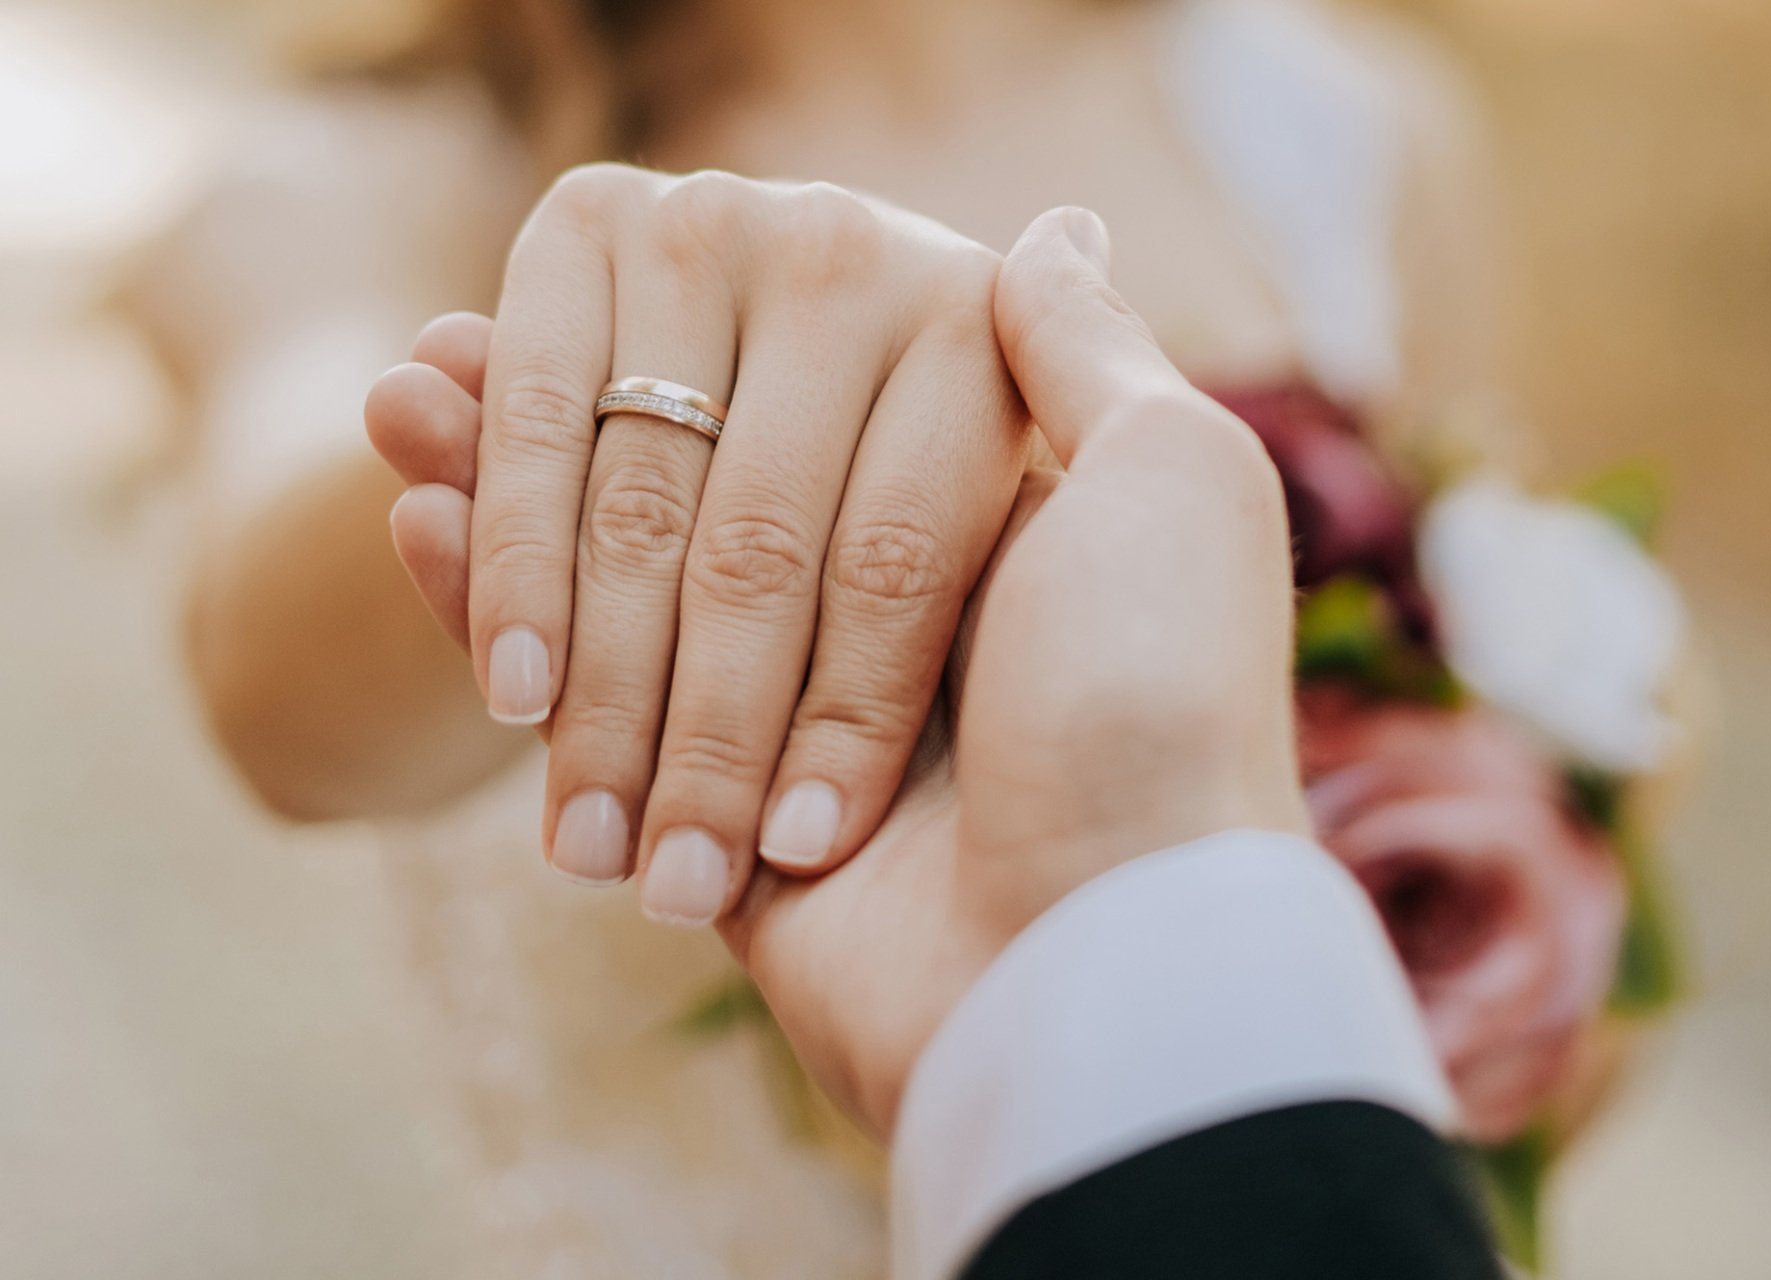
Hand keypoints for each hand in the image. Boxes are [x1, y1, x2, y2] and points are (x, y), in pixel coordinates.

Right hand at [373, 207, 1308, 1131]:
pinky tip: (413, 517)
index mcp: (980, 511)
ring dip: (500, 500)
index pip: (797, 412)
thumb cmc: (1152, 698)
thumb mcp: (1172, 479)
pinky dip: (491, 606)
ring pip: (619, 582)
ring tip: (387, 412)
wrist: (1102, 962)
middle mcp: (883, 602)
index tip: (604, 284)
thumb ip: (1083, 348)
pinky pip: (591, 708)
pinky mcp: (713, 826)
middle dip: (568, 444)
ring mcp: (793, 717)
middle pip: (684, 496)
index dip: (685, 359)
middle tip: (405, 383)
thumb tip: (1057, 222)